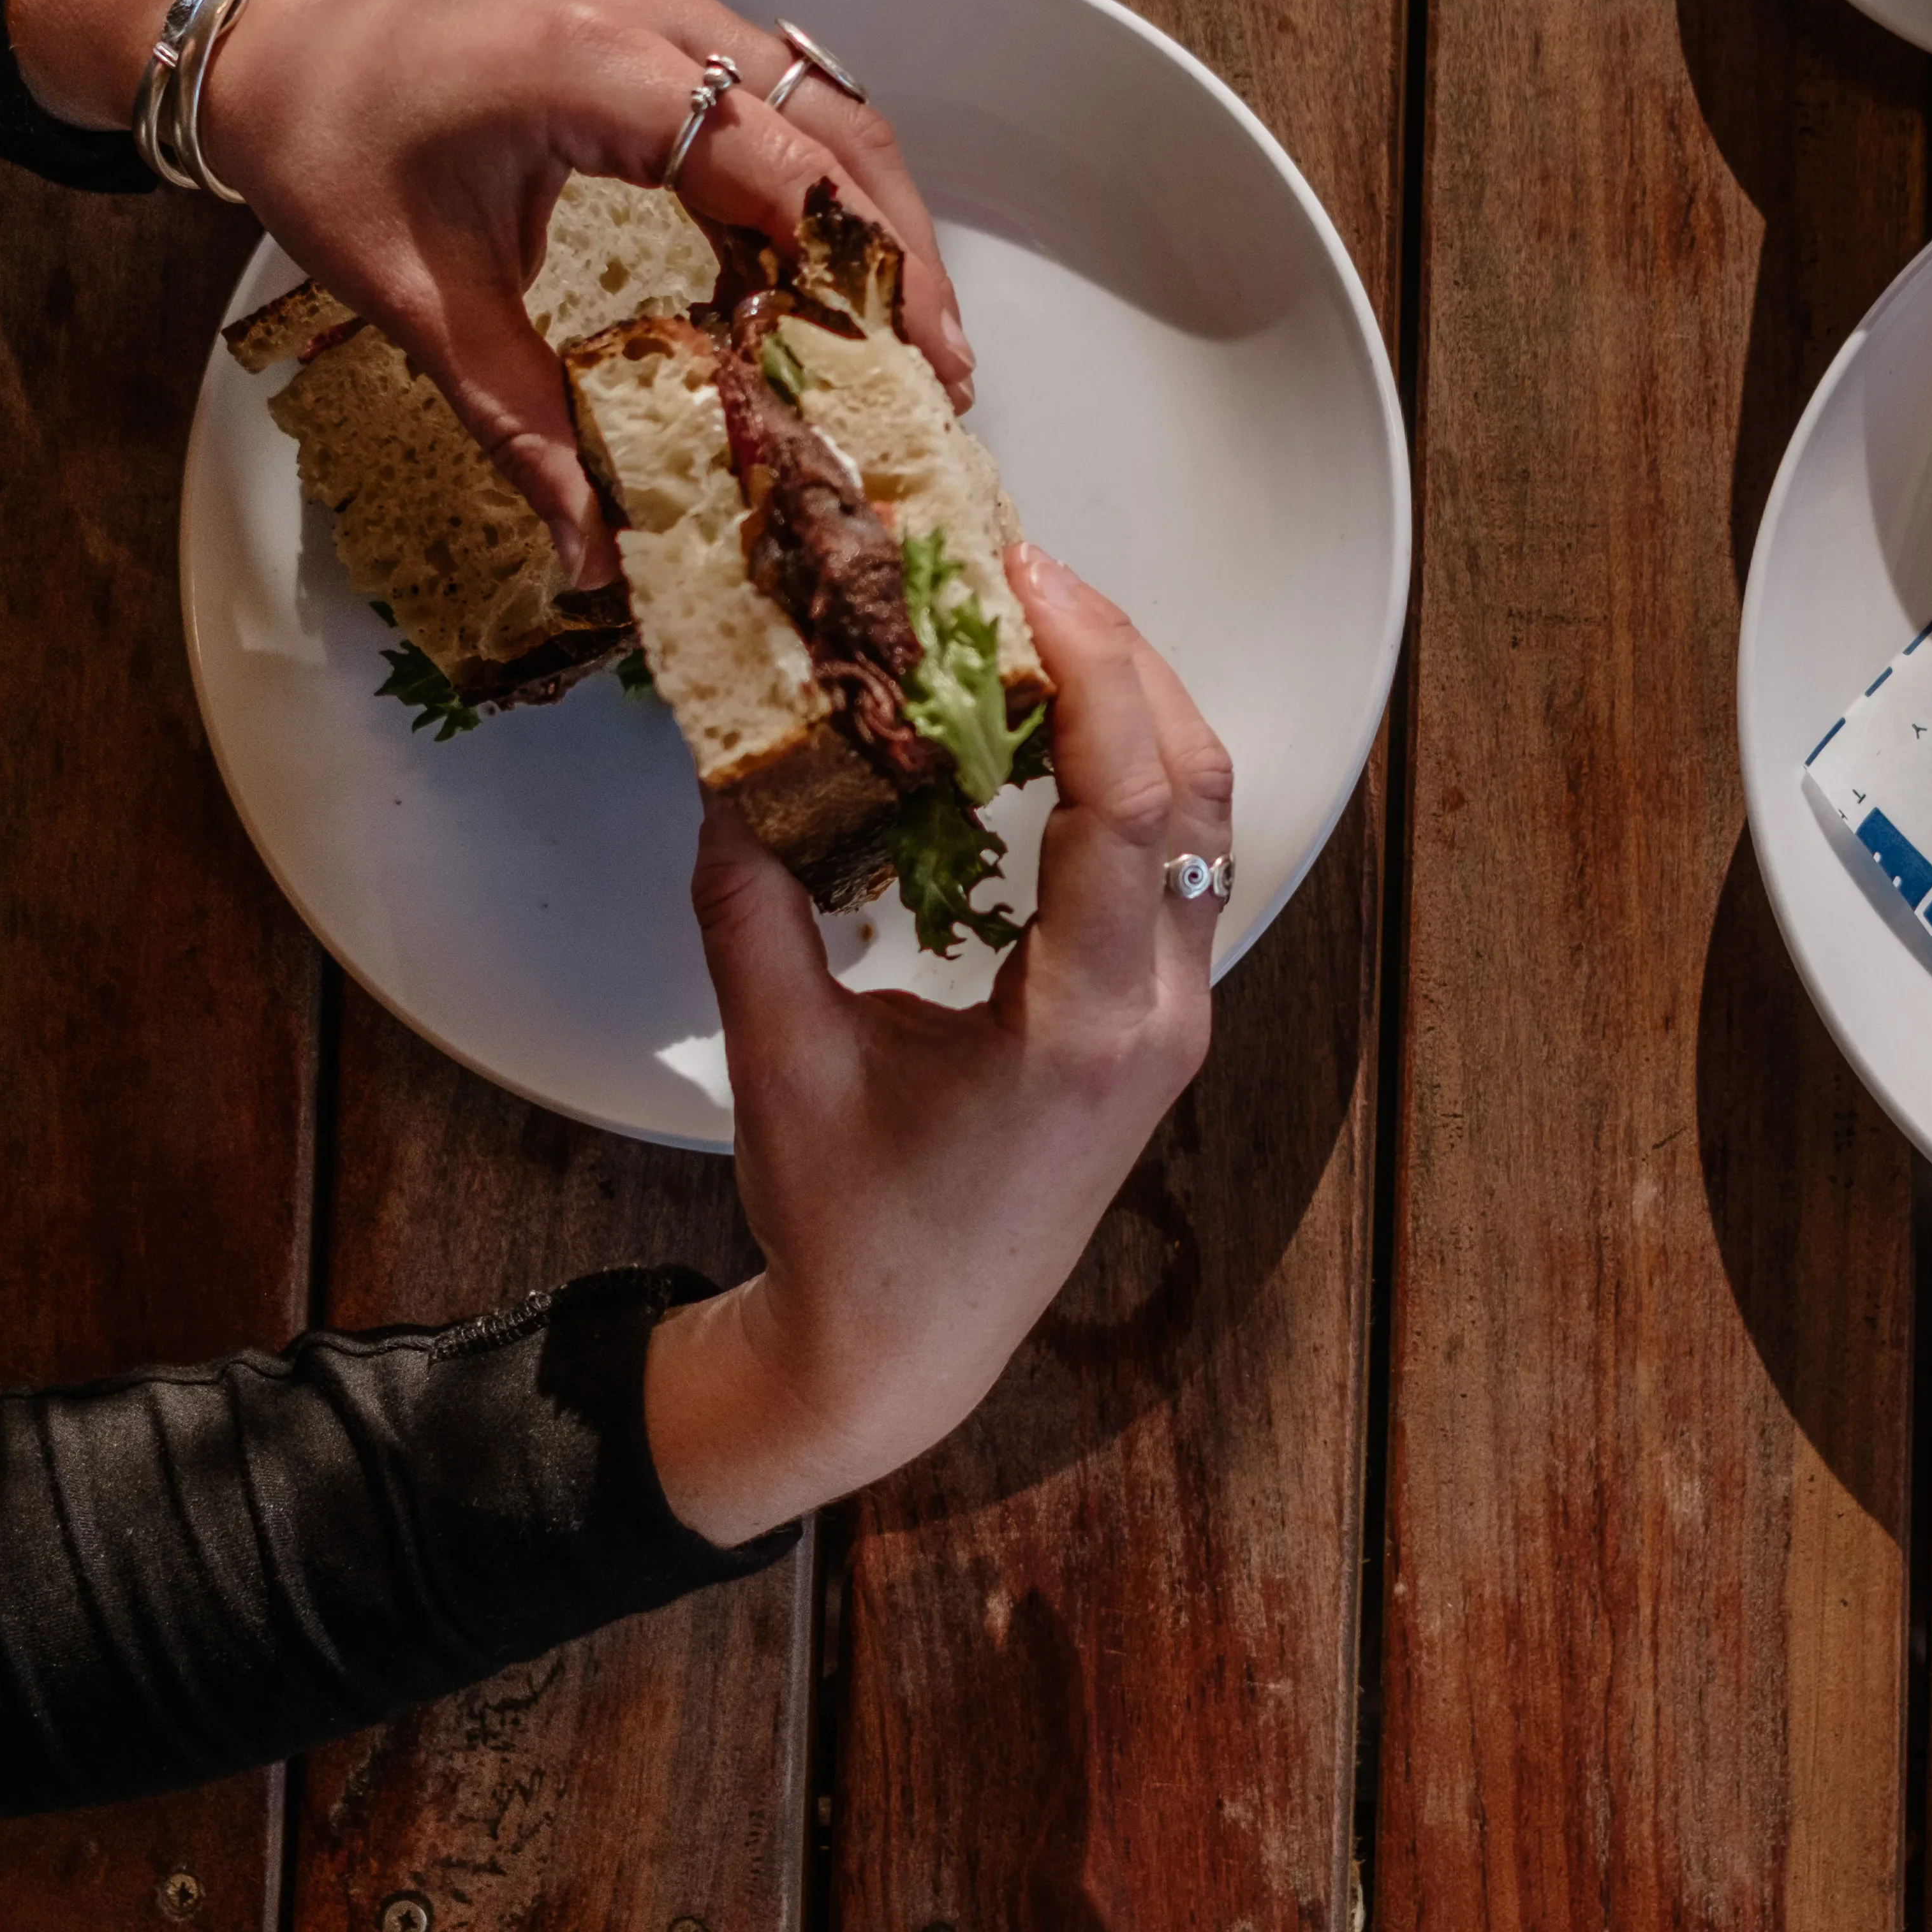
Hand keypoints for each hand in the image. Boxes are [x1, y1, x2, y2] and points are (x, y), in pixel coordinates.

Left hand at [5, 0, 971, 586]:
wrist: (261, 30)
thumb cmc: (320, 134)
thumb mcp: (418, 294)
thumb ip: (519, 421)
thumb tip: (591, 550)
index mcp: (595, 62)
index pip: (785, 165)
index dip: (865, 272)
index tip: (916, 369)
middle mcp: (652, 8)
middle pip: (835, 126)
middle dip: (900, 253)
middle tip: (939, 371)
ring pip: (819, 104)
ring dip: (865, 218)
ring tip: (898, 337)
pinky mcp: (653, 17)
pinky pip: (769, 97)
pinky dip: (810, 184)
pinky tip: (815, 276)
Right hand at [634, 547, 1225, 1540]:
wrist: (901, 1356)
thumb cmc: (848, 1231)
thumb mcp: (779, 1059)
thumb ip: (750, 906)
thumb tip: (730, 764)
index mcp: (1084, 1029)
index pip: (1129, 804)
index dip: (1090, 669)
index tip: (1022, 577)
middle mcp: (1156, 1017)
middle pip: (1194, 787)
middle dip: (1121, 658)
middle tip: (1024, 575)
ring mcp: (1170, 1023)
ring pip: (1201, 821)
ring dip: (1134, 710)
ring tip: (1035, 629)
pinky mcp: (1154, 1026)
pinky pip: (1170, 866)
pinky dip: (1126, 778)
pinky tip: (1045, 736)